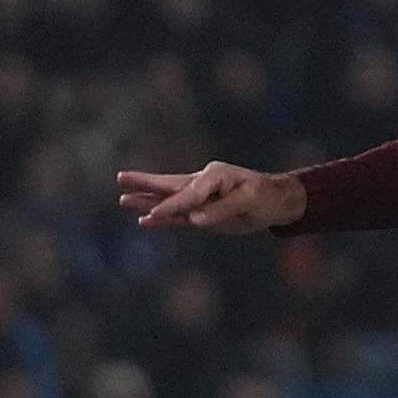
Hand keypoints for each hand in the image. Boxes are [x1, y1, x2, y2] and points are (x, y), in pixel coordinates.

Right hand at [116, 161, 305, 232]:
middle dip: (145, 183)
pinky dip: (162, 217)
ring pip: (169, 199)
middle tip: (120, 178)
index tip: (156, 214)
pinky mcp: (202, 212)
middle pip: (169, 185)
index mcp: (214, 176)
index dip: (172, 204)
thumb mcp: (250, 201)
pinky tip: (144, 220)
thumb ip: (223, 209)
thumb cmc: (266, 197)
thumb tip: (195, 218)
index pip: (189, 193)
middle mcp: (203, 183)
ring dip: (147, 200)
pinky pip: (178, 215)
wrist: (276, 201)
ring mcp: (201, 197)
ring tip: (122, 199)